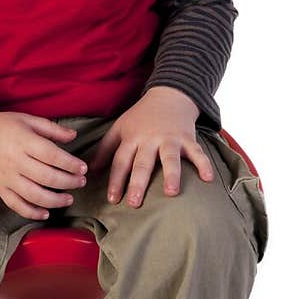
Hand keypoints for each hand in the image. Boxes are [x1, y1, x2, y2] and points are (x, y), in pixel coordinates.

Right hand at [0, 108, 89, 220]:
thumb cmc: (1, 125)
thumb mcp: (27, 119)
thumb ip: (51, 128)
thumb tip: (74, 135)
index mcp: (23, 141)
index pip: (51, 155)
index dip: (70, 163)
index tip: (83, 168)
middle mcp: (15, 161)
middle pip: (46, 177)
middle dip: (68, 182)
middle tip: (81, 182)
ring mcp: (6, 177)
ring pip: (33, 195)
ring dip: (55, 200)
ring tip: (69, 199)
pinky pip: (16, 205)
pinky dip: (31, 212)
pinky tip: (45, 213)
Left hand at [86, 87, 213, 207]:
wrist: (169, 95)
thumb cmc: (141, 117)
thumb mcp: (120, 128)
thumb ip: (105, 149)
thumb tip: (91, 170)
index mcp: (132, 137)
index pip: (121, 161)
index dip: (116, 180)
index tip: (113, 199)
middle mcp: (150, 139)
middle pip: (143, 163)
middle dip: (138, 183)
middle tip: (134, 203)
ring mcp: (170, 138)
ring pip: (170, 158)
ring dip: (170, 175)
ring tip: (170, 193)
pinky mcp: (188, 138)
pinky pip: (197, 152)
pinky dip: (204, 164)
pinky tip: (208, 179)